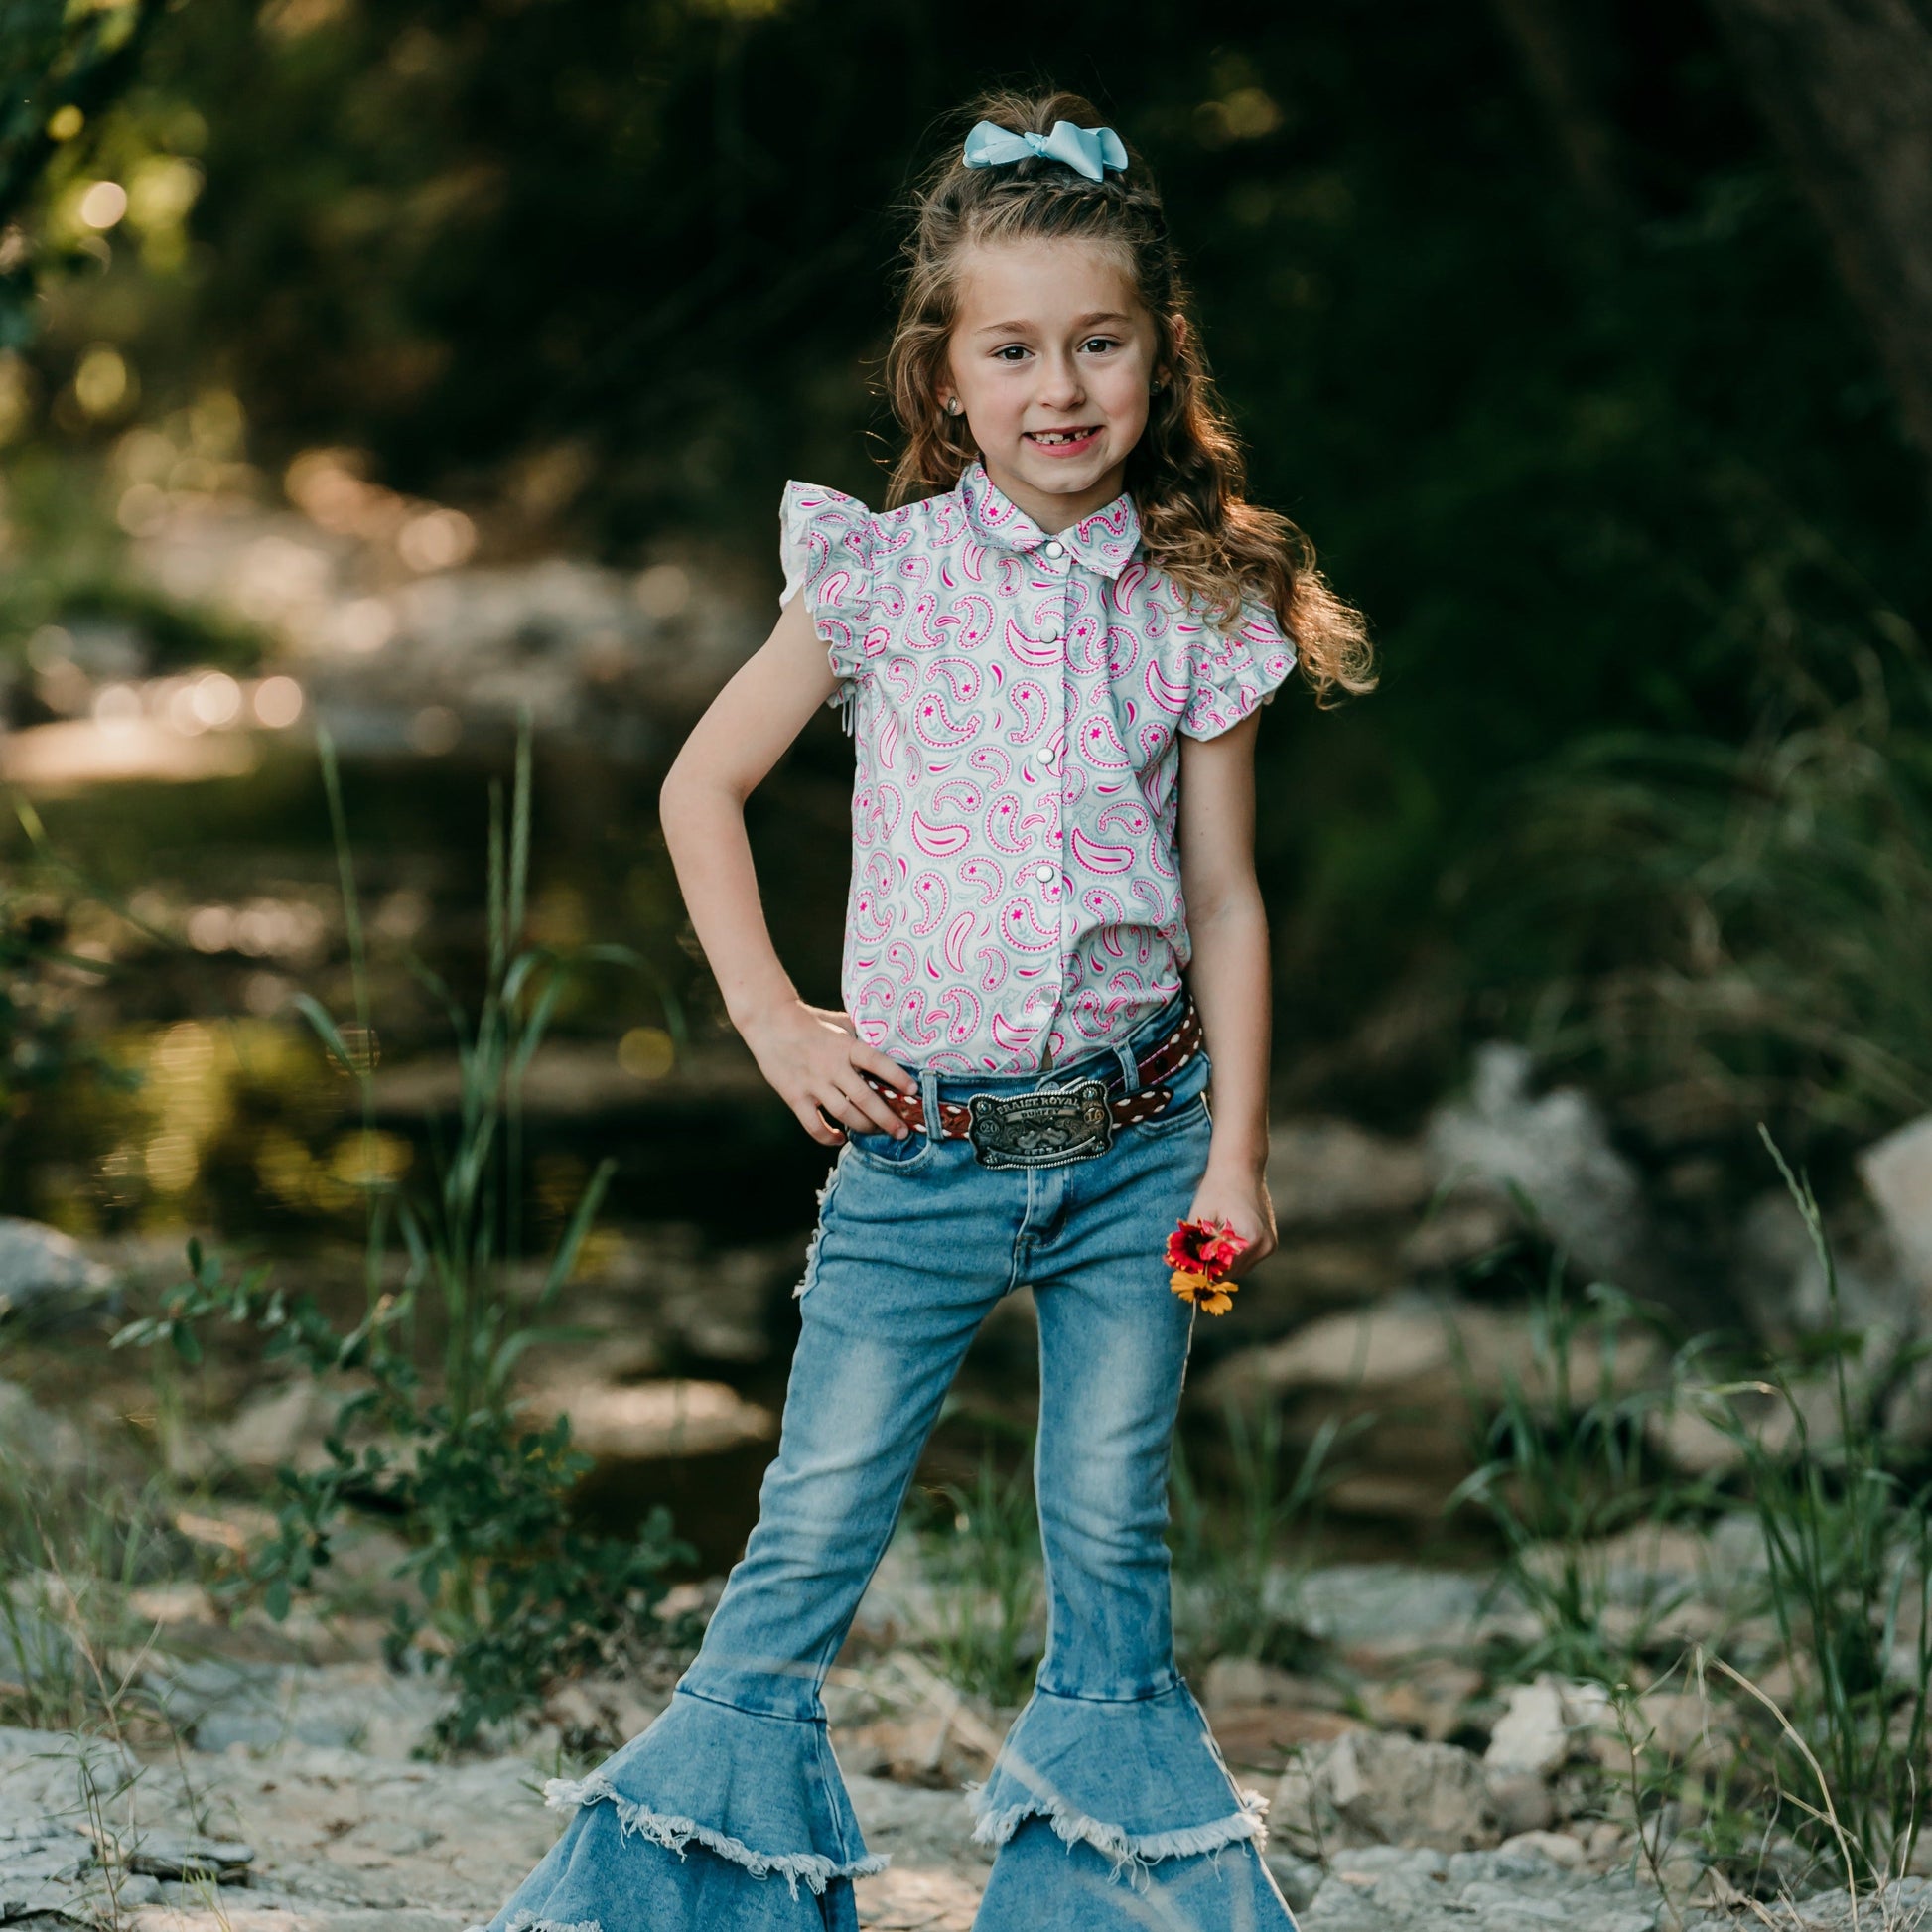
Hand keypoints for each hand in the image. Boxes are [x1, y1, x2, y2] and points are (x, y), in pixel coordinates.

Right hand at [738, 997, 917, 1148]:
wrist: (769, 1021)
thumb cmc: (809, 1020)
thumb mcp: (840, 1022)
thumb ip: (861, 1036)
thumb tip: (887, 1043)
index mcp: (845, 1046)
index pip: (878, 1063)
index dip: (897, 1078)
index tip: (913, 1091)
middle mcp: (831, 1066)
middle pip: (865, 1098)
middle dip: (887, 1118)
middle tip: (902, 1131)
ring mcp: (812, 1083)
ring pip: (844, 1114)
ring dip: (864, 1128)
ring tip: (878, 1133)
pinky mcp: (795, 1096)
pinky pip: (813, 1125)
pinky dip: (827, 1136)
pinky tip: (839, 1137)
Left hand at [1185, 1158, 1276, 1277]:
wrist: (1241, 1166)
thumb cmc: (1217, 1188)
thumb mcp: (1200, 1216)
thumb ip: (1193, 1244)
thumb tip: (1180, 1267)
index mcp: (1250, 1239)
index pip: (1223, 1271)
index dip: (1201, 1270)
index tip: (1185, 1266)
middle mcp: (1265, 1246)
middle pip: (1232, 1273)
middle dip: (1211, 1268)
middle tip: (1190, 1258)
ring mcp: (1270, 1245)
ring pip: (1239, 1268)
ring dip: (1222, 1263)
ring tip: (1204, 1246)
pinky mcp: (1270, 1242)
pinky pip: (1246, 1258)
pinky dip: (1232, 1255)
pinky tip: (1221, 1239)